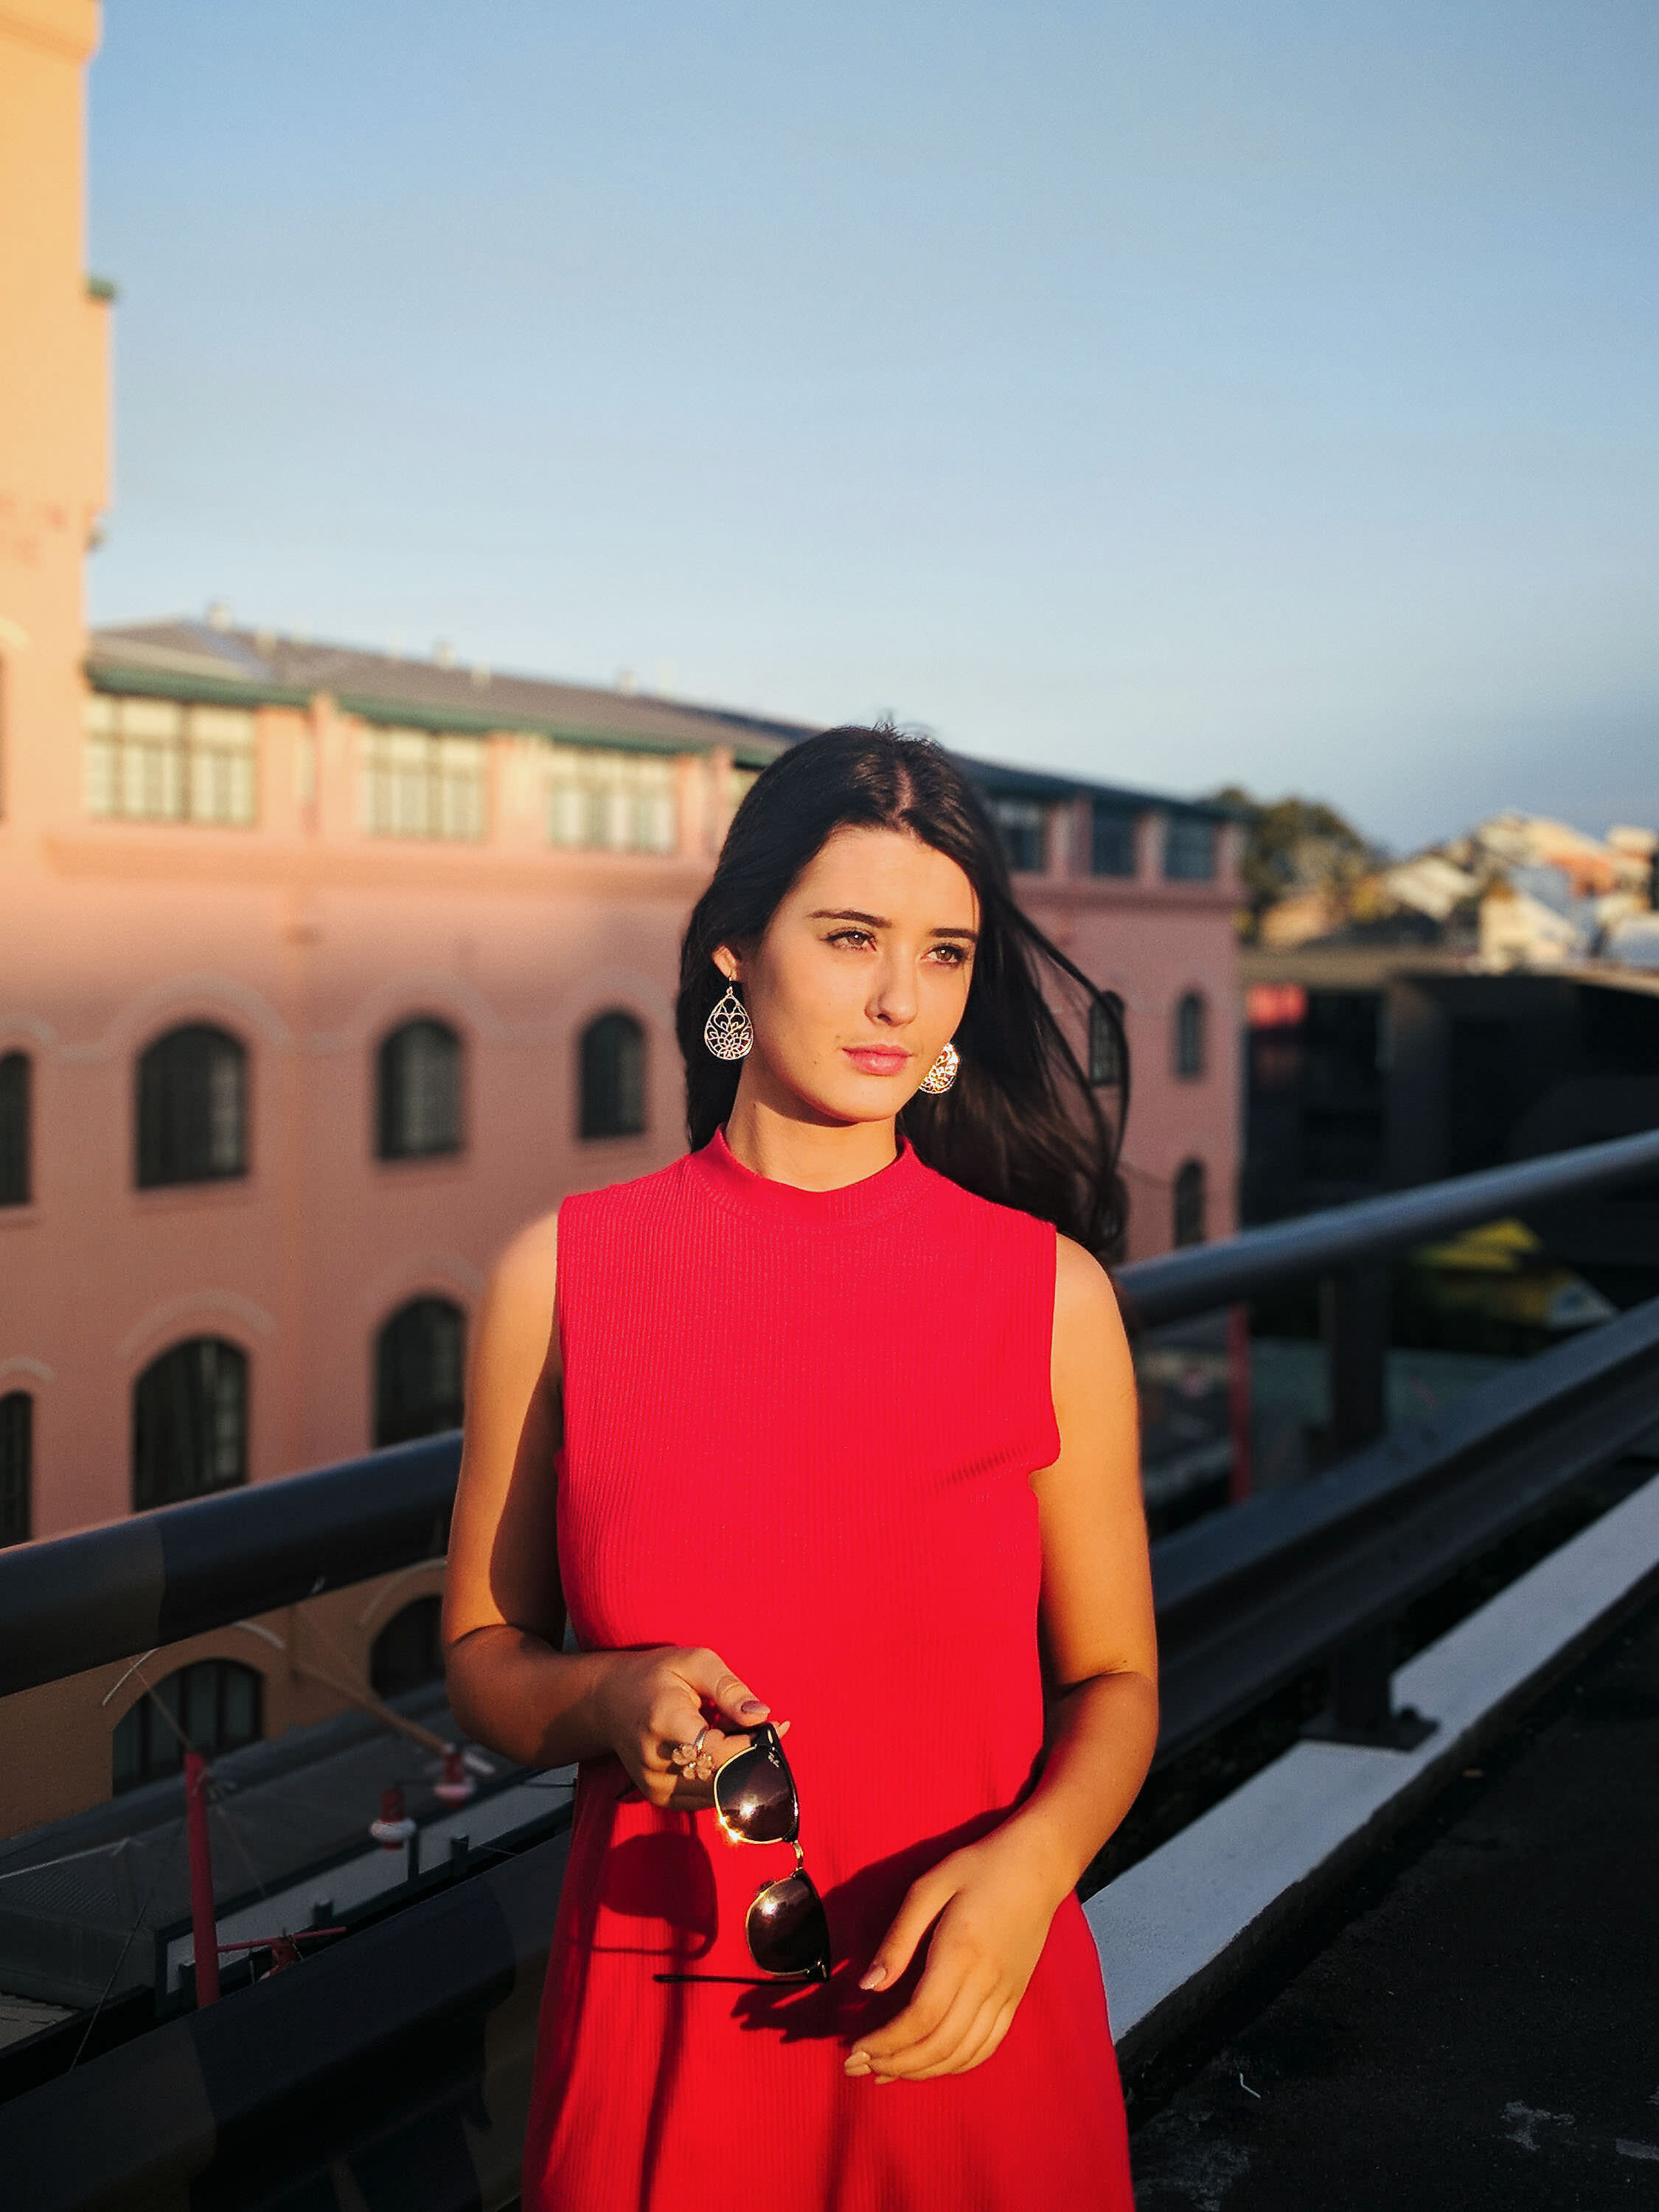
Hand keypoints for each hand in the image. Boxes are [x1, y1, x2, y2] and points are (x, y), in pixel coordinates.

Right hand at [595, 1643, 785, 1811]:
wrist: (609, 1701)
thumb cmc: (657, 1676)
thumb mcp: (695, 1663)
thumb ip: (730, 1689)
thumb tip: (762, 1715)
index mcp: (665, 1721)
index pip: (721, 1752)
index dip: (754, 1744)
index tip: (778, 1725)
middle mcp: (656, 1761)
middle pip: (723, 1776)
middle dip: (750, 1757)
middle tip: (760, 1728)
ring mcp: (654, 1785)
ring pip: (718, 1792)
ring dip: (737, 1769)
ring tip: (732, 1734)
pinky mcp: (658, 1798)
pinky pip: (706, 1798)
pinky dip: (722, 1778)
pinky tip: (718, 1750)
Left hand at [844, 1826, 1065, 2082]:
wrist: (1037, 1865)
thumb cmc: (978, 1868)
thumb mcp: (929, 1887)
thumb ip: (899, 1939)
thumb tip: (869, 1986)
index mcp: (960, 1953)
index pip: (920, 2018)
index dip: (885, 2042)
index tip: (854, 2049)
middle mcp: (986, 1982)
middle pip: (939, 2045)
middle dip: (894, 2064)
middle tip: (857, 2068)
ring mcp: (1005, 1995)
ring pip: (962, 2054)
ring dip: (921, 2071)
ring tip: (884, 2073)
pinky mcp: (1015, 1999)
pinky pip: (987, 2047)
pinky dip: (956, 2066)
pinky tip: (930, 2065)